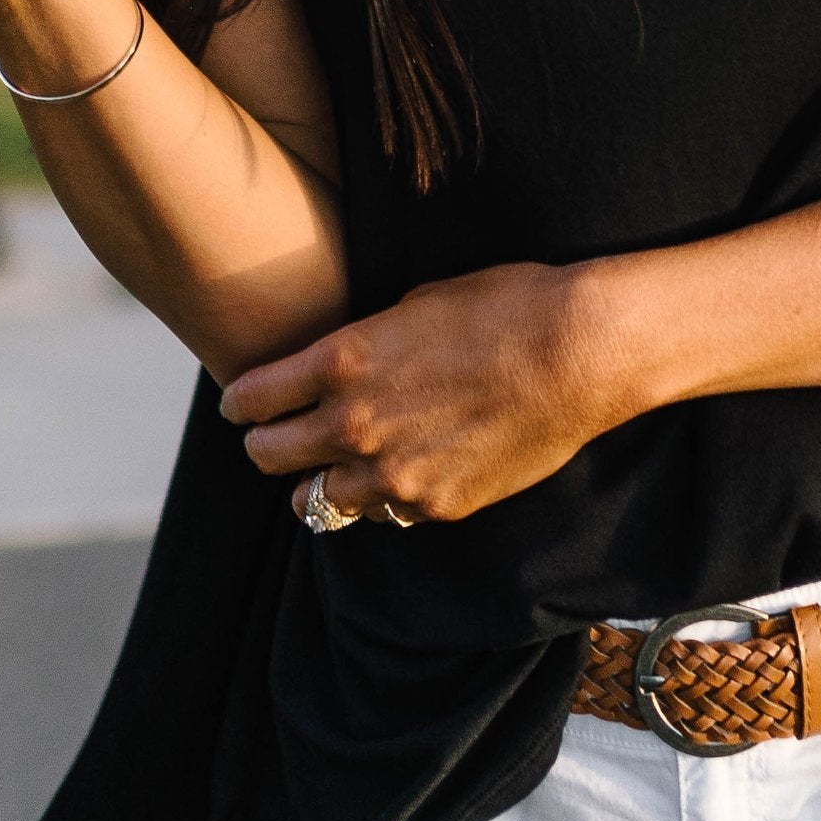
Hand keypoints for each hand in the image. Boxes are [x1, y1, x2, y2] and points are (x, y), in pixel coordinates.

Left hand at [220, 262, 634, 526]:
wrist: (579, 353)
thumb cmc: (505, 307)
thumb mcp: (415, 304)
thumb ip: (364, 344)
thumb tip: (343, 363)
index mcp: (342, 362)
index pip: (251, 399)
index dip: (241, 403)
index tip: (243, 406)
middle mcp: (355, 425)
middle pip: (267, 456)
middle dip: (266, 444)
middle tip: (276, 438)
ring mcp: (394, 474)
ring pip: (314, 502)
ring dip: (316, 483)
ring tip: (333, 468)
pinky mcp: (435, 506)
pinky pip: (381, 516)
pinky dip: (377, 501)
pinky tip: (394, 477)